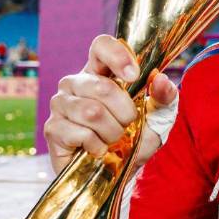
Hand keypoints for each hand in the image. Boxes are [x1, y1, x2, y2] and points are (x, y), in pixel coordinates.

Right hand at [43, 34, 177, 175]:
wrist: (119, 173)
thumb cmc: (137, 138)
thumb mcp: (159, 117)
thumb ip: (165, 97)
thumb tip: (161, 79)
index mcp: (102, 71)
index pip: (101, 46)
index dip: (117, 56)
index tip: (134, 75)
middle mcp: (76, 82)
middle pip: (101, 86)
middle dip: (125, 113)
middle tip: (128, 125)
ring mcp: (61, 104)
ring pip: (92, 112)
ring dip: (112, 132)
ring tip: (114, 139)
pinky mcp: (52, 128)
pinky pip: (80, 133)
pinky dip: (98, 146)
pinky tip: (98, 149)